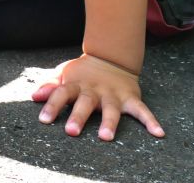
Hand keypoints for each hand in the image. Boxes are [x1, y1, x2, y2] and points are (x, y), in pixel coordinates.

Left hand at [32, 54, 163, 140]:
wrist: (110, 57)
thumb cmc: (83, 73)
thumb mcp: (64, 74)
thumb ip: (50, 85)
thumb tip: (35, 96)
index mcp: (76, 84)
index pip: (61, 93)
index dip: (52, 105)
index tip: (43, 119)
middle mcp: (94, 90)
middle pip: (85, 103)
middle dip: (78, 116)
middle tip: (72, 131)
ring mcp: (113, 94)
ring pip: (111, 109)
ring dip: (109, 122)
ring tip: (105, 136)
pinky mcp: (130, 98)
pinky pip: (142, 110)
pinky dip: (151, 121)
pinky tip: (158, 133)